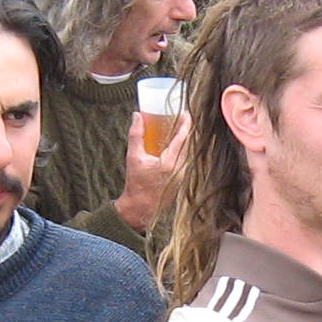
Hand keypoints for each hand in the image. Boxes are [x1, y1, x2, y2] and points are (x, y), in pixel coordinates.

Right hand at [111, 115, 188, 234]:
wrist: (140, 208)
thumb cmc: (137, 185)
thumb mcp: (133, 157)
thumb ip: (136, 135)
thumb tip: (137, 116)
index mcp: (170, 162)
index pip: (183, 138)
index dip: (186, 124)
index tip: (186, 114)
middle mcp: (180, 169)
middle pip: (188, 144)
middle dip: (186, 130)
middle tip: (182, 118)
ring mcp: (183, 175)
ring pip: (188, 152)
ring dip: (184, 141)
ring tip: (178, 130)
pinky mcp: (182, 180)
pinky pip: (185, 160)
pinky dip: (181, 151)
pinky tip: (174, 146)